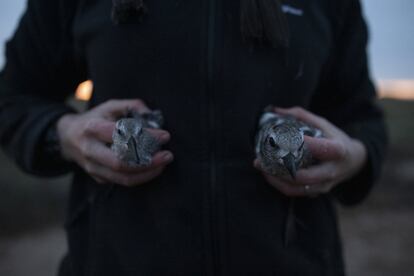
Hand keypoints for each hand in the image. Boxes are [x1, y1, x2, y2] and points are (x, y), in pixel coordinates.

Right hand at [56, 99, 172, 186]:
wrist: (68, 138)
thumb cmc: (95, 119)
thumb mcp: (110, 106)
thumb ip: (131, 106)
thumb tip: (151, 115)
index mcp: (92, 129)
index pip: (121, 135)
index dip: (145, 137)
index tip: (165, 135)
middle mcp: (90, 151)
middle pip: (121, 163)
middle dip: (148, 162)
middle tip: (168, 155)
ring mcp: (92, 167)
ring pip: (123, 178)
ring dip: (147, 173)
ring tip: (163, 164)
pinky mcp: (98, 178)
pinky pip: (122, 181)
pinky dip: (140, 177)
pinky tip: (152, 168)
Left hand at [254, 106, 366, 196]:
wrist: (353, 162)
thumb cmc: (335, 138)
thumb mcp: (323, 124)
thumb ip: (301, 115)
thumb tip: (275, 110)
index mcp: (338, 151)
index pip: (323, 149)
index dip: (305, 145)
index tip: (283, 139)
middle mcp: (332, 171)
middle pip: (304, 176)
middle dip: (279, 170)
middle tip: (260, 160)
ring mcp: (324, 185)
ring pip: (296, 189)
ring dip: (275, 180)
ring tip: (261, 167)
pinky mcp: (317, 192)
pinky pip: (295, 192)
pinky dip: (279, 184)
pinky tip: (269, 173)